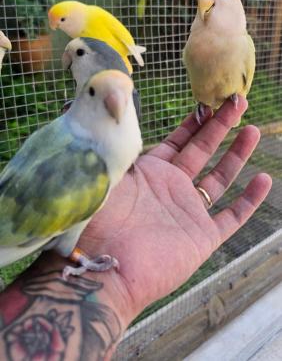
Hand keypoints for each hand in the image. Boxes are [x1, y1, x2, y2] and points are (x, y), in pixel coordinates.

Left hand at [78, 96, 271, 323]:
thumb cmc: (100, 221)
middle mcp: (172, 189)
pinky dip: (250, 199)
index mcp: (150, 173)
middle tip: (237, 101)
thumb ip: (121, 146)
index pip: (178, 141)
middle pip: (202, 151)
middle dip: (220, 126)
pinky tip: (264, 179)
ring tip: (252, 129)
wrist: (106, 269)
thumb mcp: (107, 173)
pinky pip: (233, 216)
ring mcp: (189, 213)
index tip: (208, 102)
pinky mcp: (203, 238)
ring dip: (237, 154)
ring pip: (221, 178)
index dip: (194, 122)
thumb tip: (118, 111)